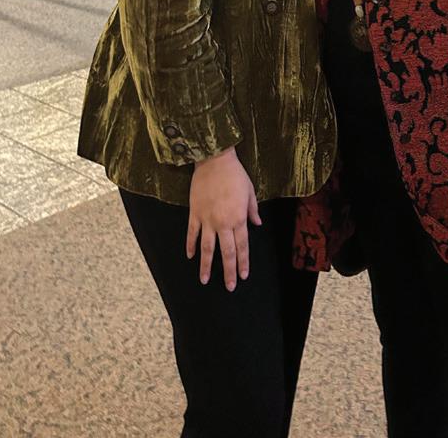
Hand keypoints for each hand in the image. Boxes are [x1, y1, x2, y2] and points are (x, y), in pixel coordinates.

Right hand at [186, 148, 261, 289]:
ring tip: (204, 280)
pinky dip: (191, 246)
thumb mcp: (250, 191)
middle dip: (228, 271)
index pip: (242, 246)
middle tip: (229, 287)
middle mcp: (223, 223)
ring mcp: (207, 219)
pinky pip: (192, 233)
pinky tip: (191, 257)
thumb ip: (253, 210)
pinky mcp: (194, 213)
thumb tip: (257, 224)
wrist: (214, 160)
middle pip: (226, 252)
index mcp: (238, 218)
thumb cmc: (235, 174)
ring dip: (206, 266)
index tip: (243, 276)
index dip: (243, 263)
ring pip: (207, 248)